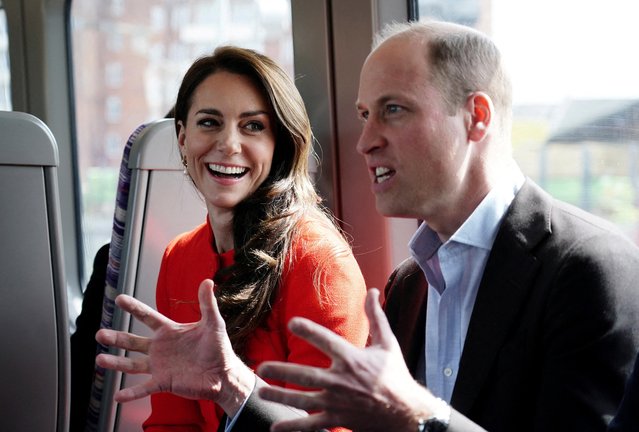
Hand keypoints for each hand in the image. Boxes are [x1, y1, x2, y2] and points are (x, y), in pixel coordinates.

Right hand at [95, 279, 254, 416]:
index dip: (134, 308)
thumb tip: (207, 281)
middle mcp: (161, 348)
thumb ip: (207, 303)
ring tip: (100, 359)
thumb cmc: (220, 348)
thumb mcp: (213, 323)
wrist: (224, 375)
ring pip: (132, 364)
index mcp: (170, 331)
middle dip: (116, 337)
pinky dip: (130, 393)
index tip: (118, 298)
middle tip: (100, 333)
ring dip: (116, 363)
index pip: (147, 316)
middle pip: (133, 341)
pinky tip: (117, 396)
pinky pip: (143, 388)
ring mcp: (160, 366)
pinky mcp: (163, 382)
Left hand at [257, 288, 436, 431]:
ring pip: (303, 400)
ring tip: (261, 390)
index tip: (291, 323)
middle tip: (261, 367)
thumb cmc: (395, 375)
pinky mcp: (338, 420)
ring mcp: (338, 403)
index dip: (309, 330)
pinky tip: (276, 427)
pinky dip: (293, 427)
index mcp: (352, 359)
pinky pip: (312, 425)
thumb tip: (373, 291)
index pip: (326, 341)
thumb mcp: (388, 344)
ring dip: (280, 395)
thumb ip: (376, 317)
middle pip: (306, 375)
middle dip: (282, 370)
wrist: (407, 413)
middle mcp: (341, 381)